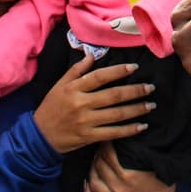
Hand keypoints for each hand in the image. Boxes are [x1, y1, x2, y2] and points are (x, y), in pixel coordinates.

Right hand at [33, 55, 153, 153]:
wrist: (40, 135)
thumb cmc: (51, 107)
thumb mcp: (59, 85)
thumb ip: (76, 70)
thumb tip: (92, 54)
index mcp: (74, 88)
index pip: (100, 77)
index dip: (119, 71)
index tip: (135, 68)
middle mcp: (81, 104)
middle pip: (113, 95)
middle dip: (135, 91)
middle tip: (150, 87)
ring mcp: (86, 122)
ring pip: (116, 114)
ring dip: (136, 109)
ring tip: (150, 105)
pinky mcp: (88, 137)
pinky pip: (113, 133)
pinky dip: (129, 130)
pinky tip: (142, 126)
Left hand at [83, 142, 175, 191]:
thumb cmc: (158, 179)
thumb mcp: (148, 163)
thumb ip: (133, 153)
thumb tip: (121, 135)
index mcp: (128, 175)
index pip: (108, 155)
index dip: (105, 145)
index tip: (106, 141)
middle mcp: (120, 189)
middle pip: (99, 167)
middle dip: (98, 155)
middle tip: (99, 150)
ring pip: (94, 183)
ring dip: (91, 170)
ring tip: (95, 164)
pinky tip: (87, 183)